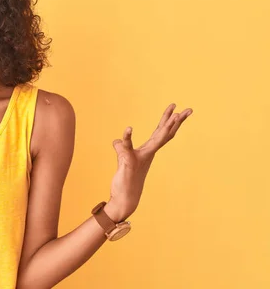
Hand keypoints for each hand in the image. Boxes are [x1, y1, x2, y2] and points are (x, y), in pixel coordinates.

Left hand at [107, 103, 192, 220]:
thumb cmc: (126, 179)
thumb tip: (117, 141)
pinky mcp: (129, 163)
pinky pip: (128, 148)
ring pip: (156, 140)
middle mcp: (148, 153)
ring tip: (173, 114)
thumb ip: (122, 148)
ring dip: (165, 127)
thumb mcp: (123, 158)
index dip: (168, 119)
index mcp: (148, 150)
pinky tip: (128, 128)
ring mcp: (140, 158)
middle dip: (176, 121)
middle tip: (189, 109)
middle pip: (164, 134)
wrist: (125, 198)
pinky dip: (127, 138)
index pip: (160, 132)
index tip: (176, 107)